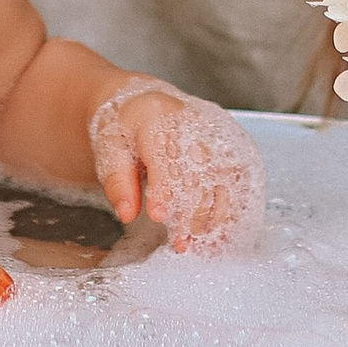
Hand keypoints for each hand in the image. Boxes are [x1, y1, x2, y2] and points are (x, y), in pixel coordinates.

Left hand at [89, 82, 264, 253]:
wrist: (146, 104)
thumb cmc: (126, 128)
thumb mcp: (109, 149)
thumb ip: (117, 182)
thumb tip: (127, 214)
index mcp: (157, 117)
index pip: (166, 155)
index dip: (165, 188)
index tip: (158, 216)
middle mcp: (193, 121)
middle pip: (200, 169)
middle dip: (192, 211)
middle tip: (181, 242)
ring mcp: (215, 131)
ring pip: (224, 176)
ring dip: (215, 213)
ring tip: (200, 241)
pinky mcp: (230, 144)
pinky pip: (239, 177)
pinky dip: (232, 206)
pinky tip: (222, 229)